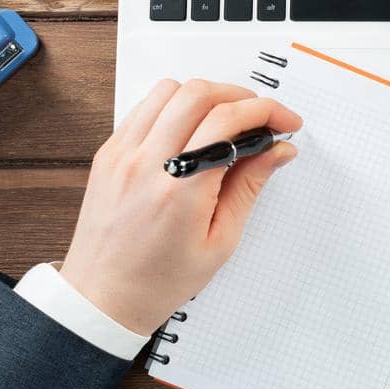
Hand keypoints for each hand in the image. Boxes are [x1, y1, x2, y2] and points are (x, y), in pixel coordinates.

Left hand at [59, 79, 300, 335]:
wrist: (103, 298)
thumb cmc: (160, 280)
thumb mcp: (220, 241)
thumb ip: (250, 186)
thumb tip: (279, 150)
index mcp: (180, 190)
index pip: (228, 121)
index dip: (267, 112)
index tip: (286, 122)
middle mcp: (147, 163)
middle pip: (200, 93)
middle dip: (240, 97)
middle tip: (261, 118)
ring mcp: (122, 154)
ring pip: (169, 90)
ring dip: (206, 96)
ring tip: (225, 121)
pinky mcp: (108, 153)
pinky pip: (144, 107)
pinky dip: (174, 106)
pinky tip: (190, 129)